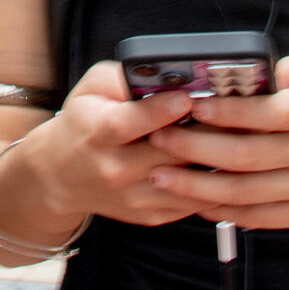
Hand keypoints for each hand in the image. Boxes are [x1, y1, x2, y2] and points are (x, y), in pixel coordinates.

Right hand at [26, 61, 206, 228]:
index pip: (128, 124)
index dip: (160, 110)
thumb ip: (122, 77)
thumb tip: (158, 74)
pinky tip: (217, 164)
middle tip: (222, 115)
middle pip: (167, 154)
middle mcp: (114, 170)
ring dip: (212, 161)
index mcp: (96, 133)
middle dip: (200, 132)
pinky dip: (210, 185)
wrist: (62, 174)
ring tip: (226, 140)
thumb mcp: (91, 88)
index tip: (186, 97)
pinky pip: (192, 203)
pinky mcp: (150, 215)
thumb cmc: (82, 124)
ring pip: (188, 183)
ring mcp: (134, 197)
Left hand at [143, 47, 288, 230]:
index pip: (262, 112)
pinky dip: (227, 213)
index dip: (221, 111)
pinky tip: (198, 205)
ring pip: (246, 192)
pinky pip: (262, 217)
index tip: (188, 104)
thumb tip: (260, 70)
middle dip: (194, 148)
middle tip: (158, 138)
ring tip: (161, 176)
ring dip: (199, 186)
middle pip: (244, 154)